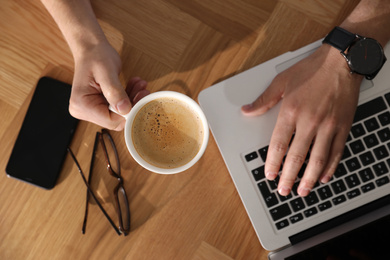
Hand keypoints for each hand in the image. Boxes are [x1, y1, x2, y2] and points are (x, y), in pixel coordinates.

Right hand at [68, 41, 148, 130]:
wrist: (91, 48)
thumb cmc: (96, 56)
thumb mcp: (107, 72)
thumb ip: (115, 92)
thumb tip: (125, 109)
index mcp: (82, 105)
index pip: (110, 120)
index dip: (128, 112)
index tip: (140, 98)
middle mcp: (83, 110)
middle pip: (115, 119)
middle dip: (132, 105)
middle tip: (143, 91)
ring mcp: (91, 109)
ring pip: (119, 113)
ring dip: (132, 99)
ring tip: (140, 85)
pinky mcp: (99, 105)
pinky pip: (118, 107)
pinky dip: (128, 97)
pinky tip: (134, 86)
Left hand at [242, 45, 362, 196]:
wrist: (342, 61)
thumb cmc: (311, 70)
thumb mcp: (281, 82)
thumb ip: (263, 100)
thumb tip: (247, 111)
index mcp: (291, 111)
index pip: (278, 145)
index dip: (273, 163)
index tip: (270, 175)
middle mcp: (310, 121)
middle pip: (297, 157)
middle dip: (289, 177)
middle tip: (283, 190)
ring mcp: (328, 125)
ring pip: (318, 159)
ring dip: (309, 178)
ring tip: (303, 191)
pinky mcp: (343, 126)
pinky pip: (336, 151)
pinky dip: (330, 166)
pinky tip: (324, 176)